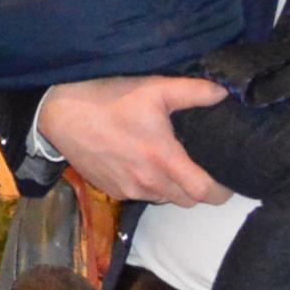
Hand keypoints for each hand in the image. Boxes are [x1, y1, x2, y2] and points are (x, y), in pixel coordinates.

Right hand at [35, 76, 233, 205]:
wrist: (62, 113)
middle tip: (201, 167)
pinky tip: (144, 163)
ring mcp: (128, 190)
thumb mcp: (155, 88)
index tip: (227, 180)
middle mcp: (148, 183)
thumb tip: (224, 92)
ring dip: (173, 188)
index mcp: (163, 160)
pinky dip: (150, 186)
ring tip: (173, 162)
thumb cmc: (109, 98)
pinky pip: (141, 196)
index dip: (222, 191)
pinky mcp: (112, 192)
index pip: (204, 193)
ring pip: (164, 199)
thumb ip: (193, 92)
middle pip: (187, 201)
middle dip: (199, 189)